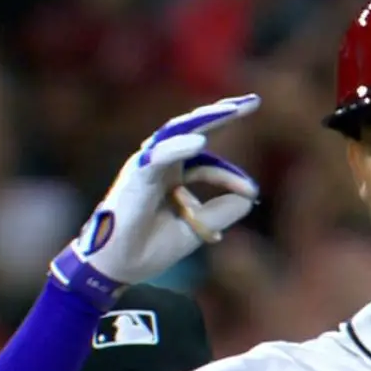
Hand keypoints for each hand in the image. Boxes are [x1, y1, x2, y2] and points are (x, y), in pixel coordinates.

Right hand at [49, 95, 260, 308]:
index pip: (208, 162)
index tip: (252, 192)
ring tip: (232, 110)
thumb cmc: (150, 246)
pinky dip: (177, 148)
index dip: (231, 177)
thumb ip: (222, 211)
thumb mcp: (197, 228)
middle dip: (223, 114)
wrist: (118, 268)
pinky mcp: (135, 177)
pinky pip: (157, 157)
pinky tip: (200, 142)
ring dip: (205, 119)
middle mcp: (159, 164)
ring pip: (176, 132)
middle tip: (252, 101)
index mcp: (173, 174)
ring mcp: (146, 167)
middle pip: (193, 130)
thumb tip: (250, 196)